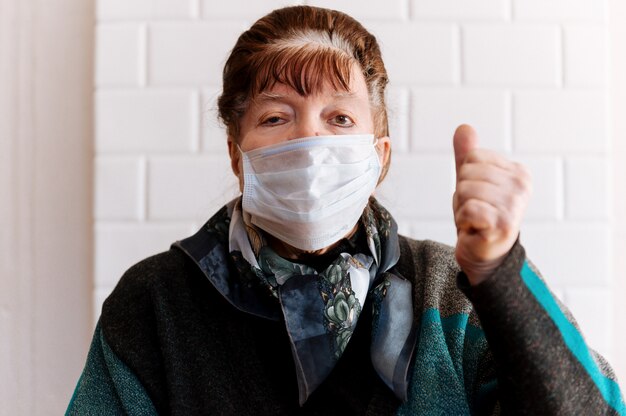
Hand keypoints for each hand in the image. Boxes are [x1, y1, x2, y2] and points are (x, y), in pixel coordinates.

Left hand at [452, 124, 531, 284]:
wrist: (485, 254)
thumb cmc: (480, 217)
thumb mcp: (472, 181)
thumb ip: (467, 155)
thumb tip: (463, 127)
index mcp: (518, 172)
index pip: (473, 157)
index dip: (465, 178)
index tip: (478, 196)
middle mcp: (521, 186)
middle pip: (467, 173)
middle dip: (462, 194)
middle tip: (475, 211)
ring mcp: (514, 205)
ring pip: (464, 189)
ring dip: (461, 208)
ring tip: (475, 220)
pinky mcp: (503, 223)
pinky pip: (468, 208)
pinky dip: (463, 219)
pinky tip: (474, 228)